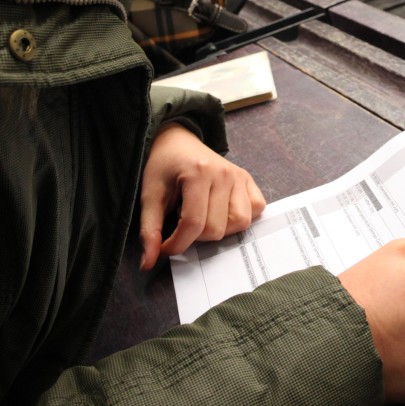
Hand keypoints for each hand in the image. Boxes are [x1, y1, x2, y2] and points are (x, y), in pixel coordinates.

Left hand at [138, 123, 265, 270]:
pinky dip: (240, 217)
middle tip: (181, 223)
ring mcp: (239, 176)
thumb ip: (149, 230)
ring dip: (220, 229)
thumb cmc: (163, 167)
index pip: (193, 224)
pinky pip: (255, 209)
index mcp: (198, 173)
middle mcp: (224, 173)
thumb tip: (148, 264)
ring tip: (202, 217)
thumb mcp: (150, 196)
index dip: (177, 244)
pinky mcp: (247, 179)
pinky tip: (221, 211)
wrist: (178, 141)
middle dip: (196, 237)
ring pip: (240, 223)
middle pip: (216, 229)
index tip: (166, 248)